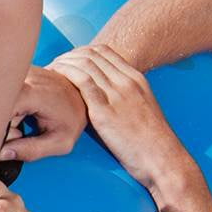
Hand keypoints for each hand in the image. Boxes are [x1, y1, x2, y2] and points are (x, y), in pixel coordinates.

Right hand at [1, 64, 87, 162]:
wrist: (85, 95)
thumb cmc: (74, 119)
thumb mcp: (60, 142)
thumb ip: (31, 151)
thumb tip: (1, 154)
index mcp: (32, 94)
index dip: (0, 128)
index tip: (17, 136)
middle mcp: (23, 78)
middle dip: (4, 124)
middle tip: (22, 132)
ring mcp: (20, 73)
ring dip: (6, 114)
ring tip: (26, 119)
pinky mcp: (18, 72)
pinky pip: (3, 93)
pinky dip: (9, 105)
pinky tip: (23, 110)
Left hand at [53, 44, 193, 194]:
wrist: (162, 159)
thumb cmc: (150, 142)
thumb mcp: (142, 109)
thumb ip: (124, 98)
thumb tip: (104, 96)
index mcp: (136, 79)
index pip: (103, 52)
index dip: (80, 53)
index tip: (66, 61)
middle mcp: (127, 82)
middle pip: (91, 54)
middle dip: (68, 56)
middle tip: (53, 65)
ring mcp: (117, 94)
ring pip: (85, 64)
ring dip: (62, 64)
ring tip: (49, 71)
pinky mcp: (105, 111)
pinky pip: (82, 82)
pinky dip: (65, 76)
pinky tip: (54, 80)